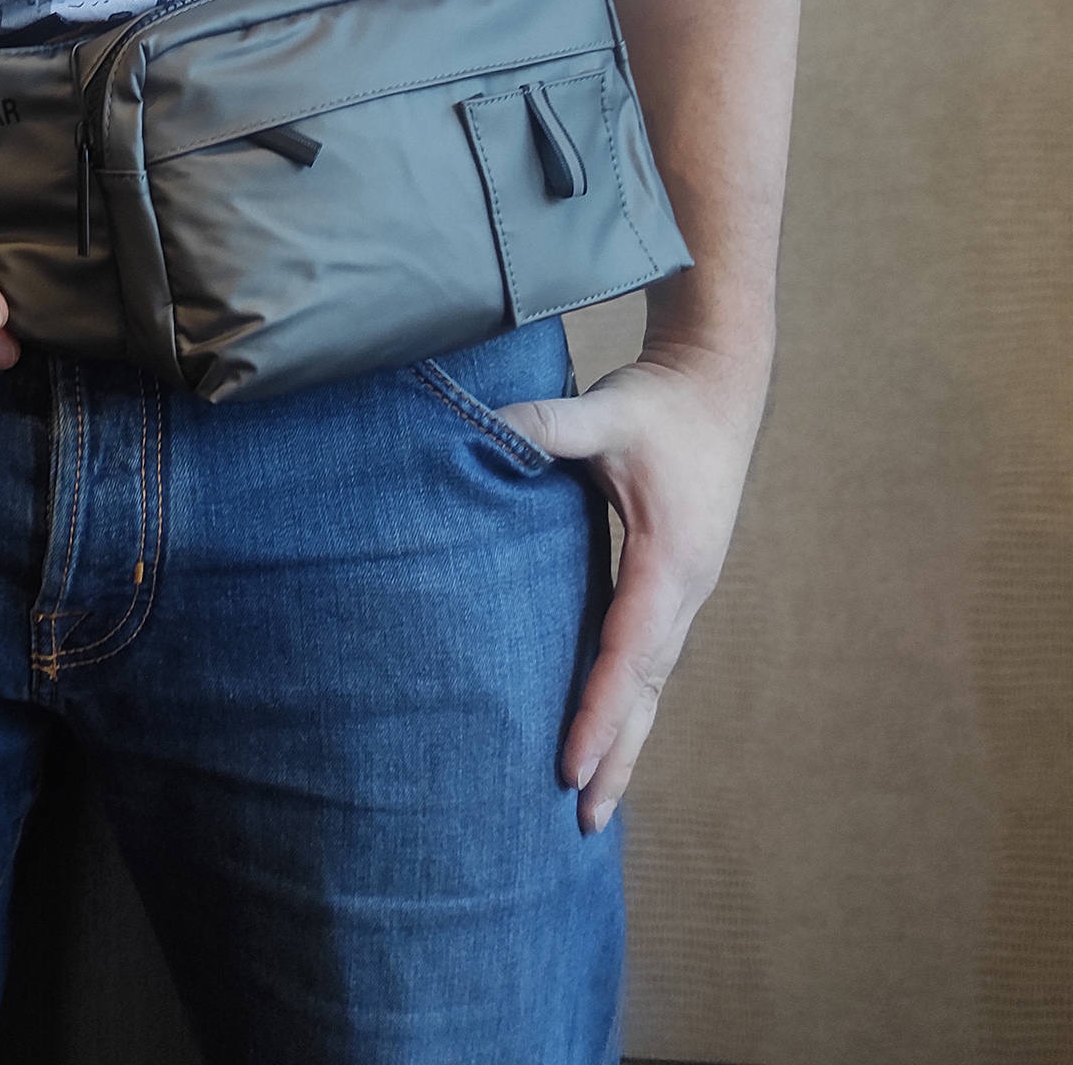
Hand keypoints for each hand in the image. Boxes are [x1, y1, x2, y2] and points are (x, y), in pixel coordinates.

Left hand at [492, 341, 768, 833]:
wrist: (719, 382)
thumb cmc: (659, 401)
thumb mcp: (604, 411)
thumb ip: (547, 423)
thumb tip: (483, 427)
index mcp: (671, 559)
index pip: (629, 653)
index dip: (597, 712)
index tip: (569, 765)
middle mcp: (687, 588)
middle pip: (648, 689)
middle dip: (616, 754)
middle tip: (582, 820)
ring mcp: (688, 589)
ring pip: (654, 681)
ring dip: (627, 739)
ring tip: (597, 804)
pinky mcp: (677, 581)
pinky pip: (652, 656)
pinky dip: (631, 702)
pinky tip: (609, 730)